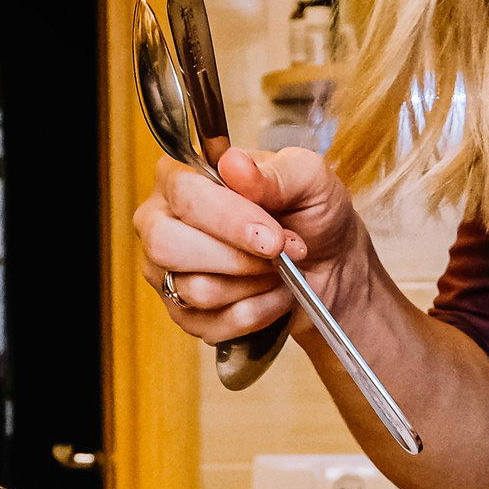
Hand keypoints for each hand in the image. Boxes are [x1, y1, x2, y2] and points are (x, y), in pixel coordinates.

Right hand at [135, 146, 369, 342]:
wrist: (328, 263)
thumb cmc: (310, 212)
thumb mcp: (308, 178)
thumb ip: (273, 171)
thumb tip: (234, 164)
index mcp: (180, 176)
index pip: (184, 196)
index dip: (228, 220)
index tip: (272, 238)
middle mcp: (159, 222)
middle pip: (169, 246)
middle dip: (236, 258)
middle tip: (279, 255)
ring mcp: (165, 272)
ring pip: (196, 290)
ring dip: (253, 284)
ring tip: (279, 270)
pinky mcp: (182, 314)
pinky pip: (213, 324)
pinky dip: (257, 312)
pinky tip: (272, 294)